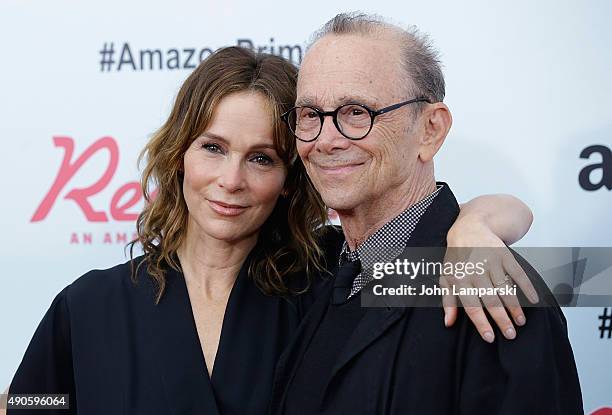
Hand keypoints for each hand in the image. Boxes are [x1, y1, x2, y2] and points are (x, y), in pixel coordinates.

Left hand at [442, 218, 538, 342]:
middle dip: (501, 319)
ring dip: (515, 307)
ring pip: (505, 289)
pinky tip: (533, 300)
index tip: (490, 337)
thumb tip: (448, 323)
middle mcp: (476, 271)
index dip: (481, 323)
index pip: (471, 306)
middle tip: (510, 335)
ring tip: (520, 322)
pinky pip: (518, 273)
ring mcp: (491, 262)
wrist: (469, 228)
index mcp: (460, 279)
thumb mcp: (446, 276)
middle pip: (491, 300)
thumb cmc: (456, 257)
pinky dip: (527, 286)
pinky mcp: (505, 255)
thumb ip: (448, 300)